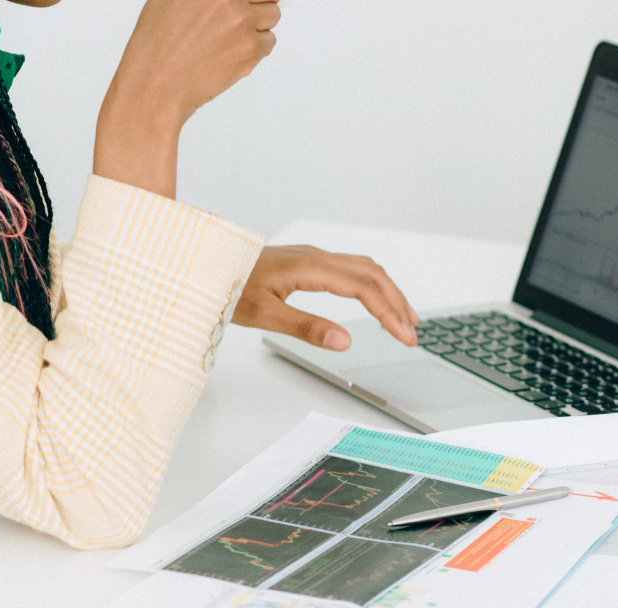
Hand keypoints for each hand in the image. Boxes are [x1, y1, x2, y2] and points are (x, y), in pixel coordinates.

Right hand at [94, 0, 280, 197]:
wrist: (156, 85)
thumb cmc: (157, 47)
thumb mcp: (169, 0)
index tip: (245, 3)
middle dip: (255, 5)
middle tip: (241, 18)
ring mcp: (242, 22)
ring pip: (272, 15)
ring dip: (258, 25)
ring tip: (231, 39)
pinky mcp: (251, 49)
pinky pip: (268, 42)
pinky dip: (256, 49)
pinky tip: (231, 54)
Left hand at [233, 246, 419, 350]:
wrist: (204, 263)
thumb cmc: (227, 286)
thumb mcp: (263, 314)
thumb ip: (306, 327)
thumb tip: (345, 341)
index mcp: (309, 267)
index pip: (364, 287)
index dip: (389, 312)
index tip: (405, 336)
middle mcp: (315, 256)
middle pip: (372, 274)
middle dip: (397, 303)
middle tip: (413, 333)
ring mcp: (311, 257)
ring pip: (363, 268)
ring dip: (388, 291)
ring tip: (404, 317)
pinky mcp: (306, 261)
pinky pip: (350, 268)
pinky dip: (371, 284)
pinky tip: (373, 299)